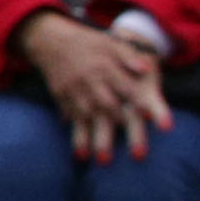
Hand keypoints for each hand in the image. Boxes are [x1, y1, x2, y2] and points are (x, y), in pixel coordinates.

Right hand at [17, 10, 167, 161]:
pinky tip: (82, 153)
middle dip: (121, 129)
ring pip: (88, 118)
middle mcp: (91, 81)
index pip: (127, 88)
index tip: (149, 116)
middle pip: (108, 107)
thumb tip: (146, 68)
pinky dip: (76, 135)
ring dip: (97, 139)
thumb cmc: (88, 43)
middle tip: (137, 153)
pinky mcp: (62, 97)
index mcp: (107, 67)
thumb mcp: (110, 43)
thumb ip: (129, 55)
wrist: (50, 40)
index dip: (139, 102)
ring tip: (105, 160)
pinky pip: (70, 118)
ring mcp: (75, 91)